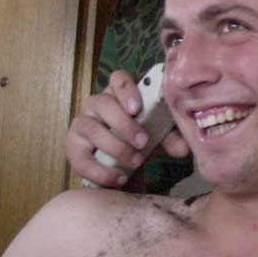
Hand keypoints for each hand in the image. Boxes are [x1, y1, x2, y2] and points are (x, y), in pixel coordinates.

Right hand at [64, 70, 189, 186]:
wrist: (121, 165)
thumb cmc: (140, 139)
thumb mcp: (158, 136)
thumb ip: (170, 138)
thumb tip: (184, 147)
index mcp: (119, 93)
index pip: (118, 79)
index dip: (126, 89)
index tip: (137, 108)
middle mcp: (96, 104)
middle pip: (103, 103)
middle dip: (124, 124)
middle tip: (143, 142)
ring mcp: (82, 124)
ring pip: (92, 129)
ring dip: (116, 147)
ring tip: (136, 161)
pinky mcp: (73, 147)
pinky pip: (81, 158)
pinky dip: (101, 170)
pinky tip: (118, 177)